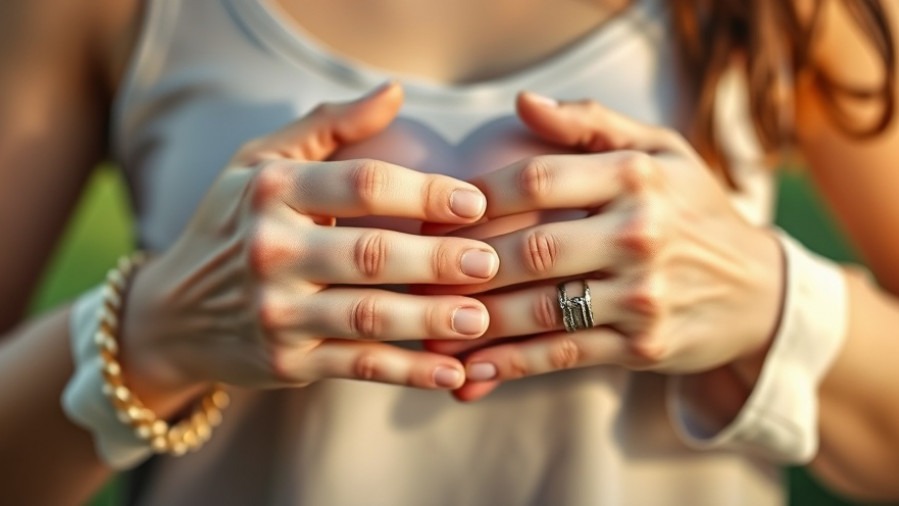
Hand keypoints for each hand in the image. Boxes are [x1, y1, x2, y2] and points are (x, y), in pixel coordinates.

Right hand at [119, 84, 499, 411]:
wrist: (170, 314)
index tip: (476, 201)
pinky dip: (409, 371)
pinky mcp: (285, 362)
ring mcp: (276, 312)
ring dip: (432, 320)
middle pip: (372, 254)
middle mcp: (271, 251)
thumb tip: (394, 92)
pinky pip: (358, 366)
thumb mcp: (261, 163)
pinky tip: (452, 373)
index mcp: (271, 191)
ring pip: (369, 316)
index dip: (426, 191)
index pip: (362, 185)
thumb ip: (328, 126)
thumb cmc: (232, 225)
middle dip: (439, 259)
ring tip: (482, 318)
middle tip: (491, 262)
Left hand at [427, 93, 782, 401]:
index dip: (474, 198)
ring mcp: (644, 296)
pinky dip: (510, 365)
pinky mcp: (643, 347)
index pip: (536, 180)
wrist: (758, 291)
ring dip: (475, 322)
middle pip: (531, 250)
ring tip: (424, 326)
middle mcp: (642, 234)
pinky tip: (469, 372)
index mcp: (637, 177)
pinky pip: (562, 355)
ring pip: (540, 309)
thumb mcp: (659, 152)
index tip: (430, 212)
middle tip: (412, 273)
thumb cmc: (693, 211)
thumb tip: (524, 102)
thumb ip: (591, 124)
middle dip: (463, 264)